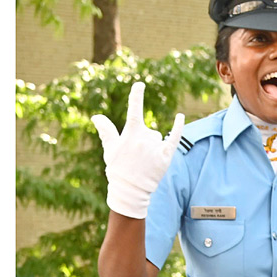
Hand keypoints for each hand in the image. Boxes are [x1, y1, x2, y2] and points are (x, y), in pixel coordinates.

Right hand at [91, 82, 185, 218]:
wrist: (131, 191)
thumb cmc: (118, 169)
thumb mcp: (109, 148)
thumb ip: (106, 130)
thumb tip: (96, 117)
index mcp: (130, 133)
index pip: (134, 109)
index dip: (136, 95)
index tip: (140, 85)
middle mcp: (145, 138)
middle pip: (146, 130)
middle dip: (141, 141)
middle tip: (134, 158)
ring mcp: (156, 147)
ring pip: (156, 137)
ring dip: (151, 145)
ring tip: (144, 162)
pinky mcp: (166, 156)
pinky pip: (174, 137)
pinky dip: (178, 127)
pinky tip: (180, 116)